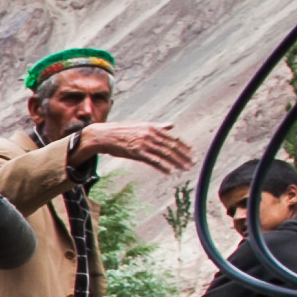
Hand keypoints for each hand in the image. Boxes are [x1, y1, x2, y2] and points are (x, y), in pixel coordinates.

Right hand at [76, 120, 193, 175]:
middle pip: (172, 146)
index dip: (184, 146)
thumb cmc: (121, 130)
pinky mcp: (136, 153)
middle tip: (193, 163)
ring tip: (185, 169)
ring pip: (165, 154)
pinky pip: (153, 161)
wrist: (103, 135)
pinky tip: (170, 172)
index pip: (173, 137)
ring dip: (177, 162)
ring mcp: (143, 143)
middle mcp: (150, 135)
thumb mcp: (141, 125)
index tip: (193, 152)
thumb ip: (158, 126)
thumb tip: (172, 125)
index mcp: (153, 128)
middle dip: (184, 155)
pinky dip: (163, 166)